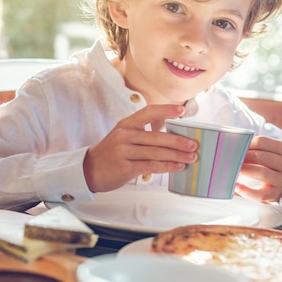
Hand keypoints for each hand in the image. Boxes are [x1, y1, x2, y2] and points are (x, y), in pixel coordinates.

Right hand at [83, 104, 197, 192]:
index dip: (166, 110)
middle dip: (178, 141)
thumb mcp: (122, 136)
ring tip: (190, 158)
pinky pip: (151, 166)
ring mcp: (124, 152)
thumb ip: (142, 131)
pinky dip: (167, 166)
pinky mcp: (126, 168)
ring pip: (156, 152)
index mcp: (126, 124)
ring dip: (176, 156)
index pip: (148, 112)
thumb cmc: (110, 153)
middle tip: (193, 144)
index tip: (182, 111)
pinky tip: (178, 167)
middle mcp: (125, 135)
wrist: (88, 170)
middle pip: (157, 137)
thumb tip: (168, 129)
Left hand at [235, 136, 281, 201]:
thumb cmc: (273, 165)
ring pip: (262, 173)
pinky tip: (237, 187)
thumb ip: (257, 148)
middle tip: (229, 158)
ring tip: (232, 169)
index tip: (234, 146)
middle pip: (261, 157)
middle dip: (243, 157)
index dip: (246, 144)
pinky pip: (261, 195)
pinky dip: (247, 191)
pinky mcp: (276, 194)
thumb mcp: (271, 152)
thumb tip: (231, 147)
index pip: (262, 142)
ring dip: (245, 170)